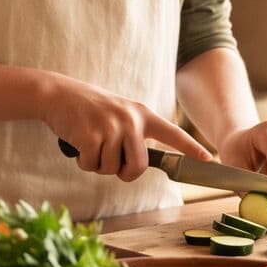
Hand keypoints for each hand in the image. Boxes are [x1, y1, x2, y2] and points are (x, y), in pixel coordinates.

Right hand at [39, 77, 213, 180]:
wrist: (58, 94)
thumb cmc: (90, 108)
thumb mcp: (119, 113)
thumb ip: (134, 133)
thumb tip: (139, 165)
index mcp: (141, 114)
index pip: (172, 133)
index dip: (190, 148)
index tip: (208, 159)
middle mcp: (130, 119)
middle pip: (139, 166)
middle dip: (125, 173)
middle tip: (111, 162)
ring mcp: (110, 127)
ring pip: (112, 169)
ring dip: (98, 164)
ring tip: (90, 142)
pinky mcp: (90, 136)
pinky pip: (91, 165)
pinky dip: (82, 161)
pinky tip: (78, 143)